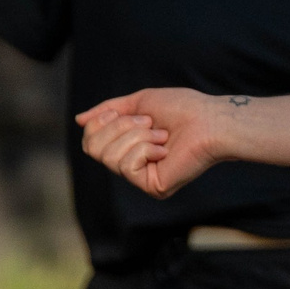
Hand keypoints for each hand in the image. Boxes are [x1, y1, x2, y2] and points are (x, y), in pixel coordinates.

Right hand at [77, 88, 234, 197]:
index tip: (127, 113)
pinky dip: (144, 148)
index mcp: (127, 145)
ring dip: (136, 136)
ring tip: (161, 134)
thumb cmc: (182, 108)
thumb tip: (79, 120)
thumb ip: (109, 110)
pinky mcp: (151, 186)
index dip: (101, 122)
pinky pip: (126, 166)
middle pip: (92, 149)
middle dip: (119, 127)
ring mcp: (141, 177)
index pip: (90, 141)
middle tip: (148, 122)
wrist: (210, 119)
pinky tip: (165, 148)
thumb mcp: (139, 102)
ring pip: (108, 156)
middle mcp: (131, 164)